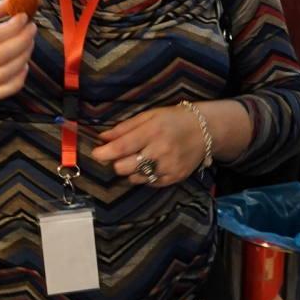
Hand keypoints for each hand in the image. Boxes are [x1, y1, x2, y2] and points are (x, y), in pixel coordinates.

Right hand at [0, 0, 36, 100]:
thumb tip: (13, 0)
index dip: (11, 27)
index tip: (24, 17)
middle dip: (21, 41)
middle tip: (32, 29)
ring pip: (2, 74)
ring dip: (22, 58)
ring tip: (29, 44)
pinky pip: (0, 92)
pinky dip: (16, 82)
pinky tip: (24, 67)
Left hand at [91, 107, 206, 185]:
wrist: (204, 130)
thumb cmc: (172, 119)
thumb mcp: (148, 115)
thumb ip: (124, 128)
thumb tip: (102, 138)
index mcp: (152, 131)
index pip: (122, 147)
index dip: (105, 153)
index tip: (95, 153)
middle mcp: (160, 150)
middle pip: (124, 167)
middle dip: (117, 163)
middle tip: (121, 155)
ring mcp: (168, 167)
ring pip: (135, 178)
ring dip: (131, 170)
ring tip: (139, 158)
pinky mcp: (175, 178)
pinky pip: (149, 183)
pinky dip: (144, 176)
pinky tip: (151, 164)